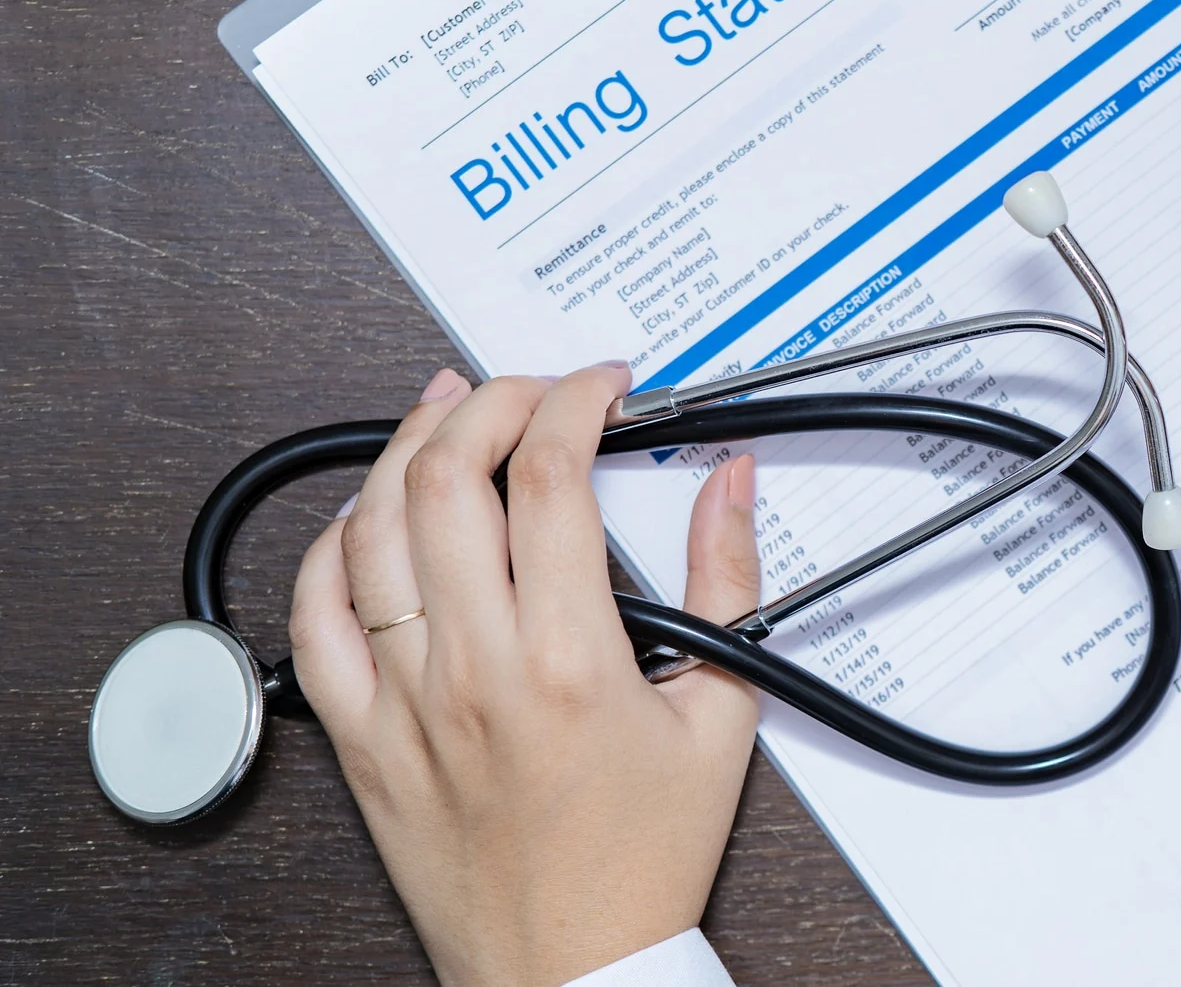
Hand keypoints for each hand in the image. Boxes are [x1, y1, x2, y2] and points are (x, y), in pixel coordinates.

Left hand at [288, 363, 760, 986]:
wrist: (569, 972)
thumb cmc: (640, 864)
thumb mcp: (721, 720)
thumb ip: (729, 584)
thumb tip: (730, 486)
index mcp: (567, 661)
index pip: (551, 478)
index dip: (576, 404)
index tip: (602, 390)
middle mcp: (472, 671)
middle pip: (447, 478)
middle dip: (489, 401)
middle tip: (528, 392)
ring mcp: (403, 702)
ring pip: (370, 529)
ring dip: (405, 448)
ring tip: (443, 411)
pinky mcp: (359, 738)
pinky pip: (312, 617)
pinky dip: (333, 546)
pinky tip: (370, 516)